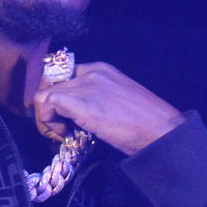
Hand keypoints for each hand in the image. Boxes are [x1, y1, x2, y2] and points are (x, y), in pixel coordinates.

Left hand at [33, 62, 186, 155]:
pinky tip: (64, 136)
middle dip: (48, 108)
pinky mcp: (83, 103)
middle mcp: (91, 72)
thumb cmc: (145, 124)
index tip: (63, 118)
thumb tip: (77, 115)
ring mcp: (87, 85)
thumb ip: (97, 100)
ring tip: (63, 135)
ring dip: (47, 118)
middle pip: (50, 83)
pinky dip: (48, 122)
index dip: (56, 97)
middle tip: (60, 129)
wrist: (162, 132)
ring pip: (44, 93)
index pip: (62, 75)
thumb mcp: (118, 102)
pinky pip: (48, 103)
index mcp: (101, 70)